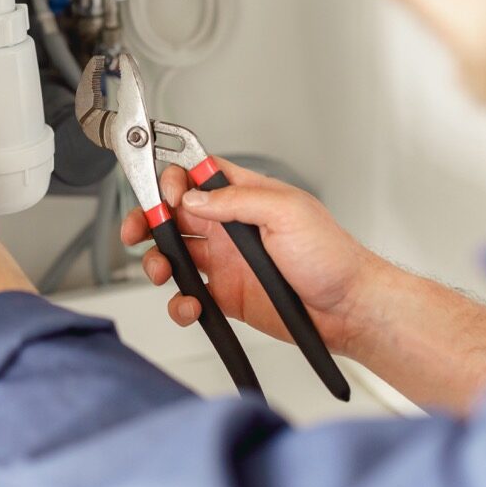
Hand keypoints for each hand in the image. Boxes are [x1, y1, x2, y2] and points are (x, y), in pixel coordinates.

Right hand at [120, 157, 384, 353]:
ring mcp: (224, 261)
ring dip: (157, 261)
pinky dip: (179, 303)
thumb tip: (193, 197)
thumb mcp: (287, 212)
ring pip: (173, 254)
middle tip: (138, 230)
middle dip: (148, 218)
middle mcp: (229, 227)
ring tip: (161, 271)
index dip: (174, 181)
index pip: (197, 177)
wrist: (347, 309)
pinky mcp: (224, 295)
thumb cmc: (331, 256)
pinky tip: (190, 306)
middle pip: (173, 214)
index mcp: (245, 197)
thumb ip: (236, 201)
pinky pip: (188, 295)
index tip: (166, 194)